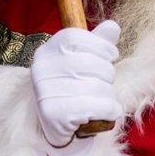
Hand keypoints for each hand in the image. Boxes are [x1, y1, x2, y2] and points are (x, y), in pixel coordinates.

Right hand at [30, 20, 121, 147]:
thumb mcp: (81, 62)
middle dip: (108, 75)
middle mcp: (42, 69)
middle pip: (93, 63)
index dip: (101, 45)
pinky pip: (100, 107)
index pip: (76, 37)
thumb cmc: (72, 89)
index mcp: (46, 51)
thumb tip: (112, 27)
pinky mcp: (56, 115)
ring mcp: (46, 92)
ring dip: (109, 95)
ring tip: (99, 100)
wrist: (56, 128)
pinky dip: (111, 110)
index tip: (111, 55)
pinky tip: (106, 112)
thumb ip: (97, 43)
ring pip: (100, 87)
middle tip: (102, 84)